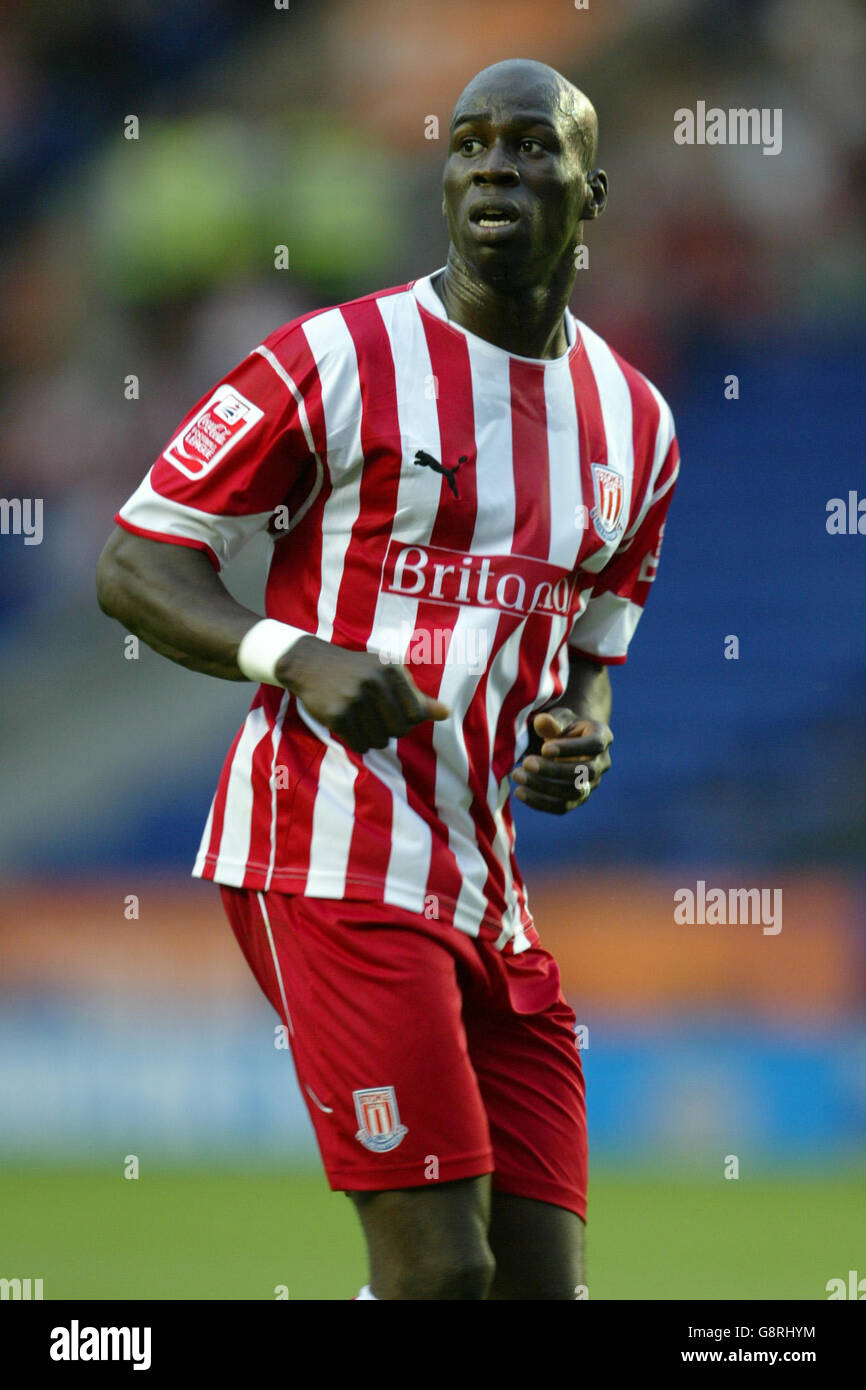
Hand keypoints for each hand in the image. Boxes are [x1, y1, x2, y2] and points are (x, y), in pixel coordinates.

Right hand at [275, 636, 449, 753]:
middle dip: (390, 730)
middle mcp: (374, 682)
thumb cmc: (357, 672)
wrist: (310, 665)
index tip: (393, 711)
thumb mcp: (388, 674)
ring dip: (373, 738)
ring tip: (362, 721)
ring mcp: (354, 699)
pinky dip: (358, 742)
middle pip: (400, 729)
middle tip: (376, 719)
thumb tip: (447, 713)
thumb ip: (418, 697)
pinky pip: (360, 745)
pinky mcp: (337, 715)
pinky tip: (350, 727)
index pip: (417, 714)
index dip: (408, 719)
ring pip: (380, 740)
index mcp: (392, 670)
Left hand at [511, 707, 612, 813]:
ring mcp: (591, 784)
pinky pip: (561, 807)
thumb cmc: (560, 726)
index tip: (544, 748)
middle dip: (553, 770)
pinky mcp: (577, 799)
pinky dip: (539, 802)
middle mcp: (602, 763)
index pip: (593, 745)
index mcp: (602, 736)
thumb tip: (541, 722)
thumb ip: (551, 721)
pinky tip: (520, 792)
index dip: (570, 749)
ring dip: (543, 787)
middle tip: (526, 763)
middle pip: (584, 772)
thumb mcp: (557, 718)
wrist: (563, 741)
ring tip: (518, 775)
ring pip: (573, 793)